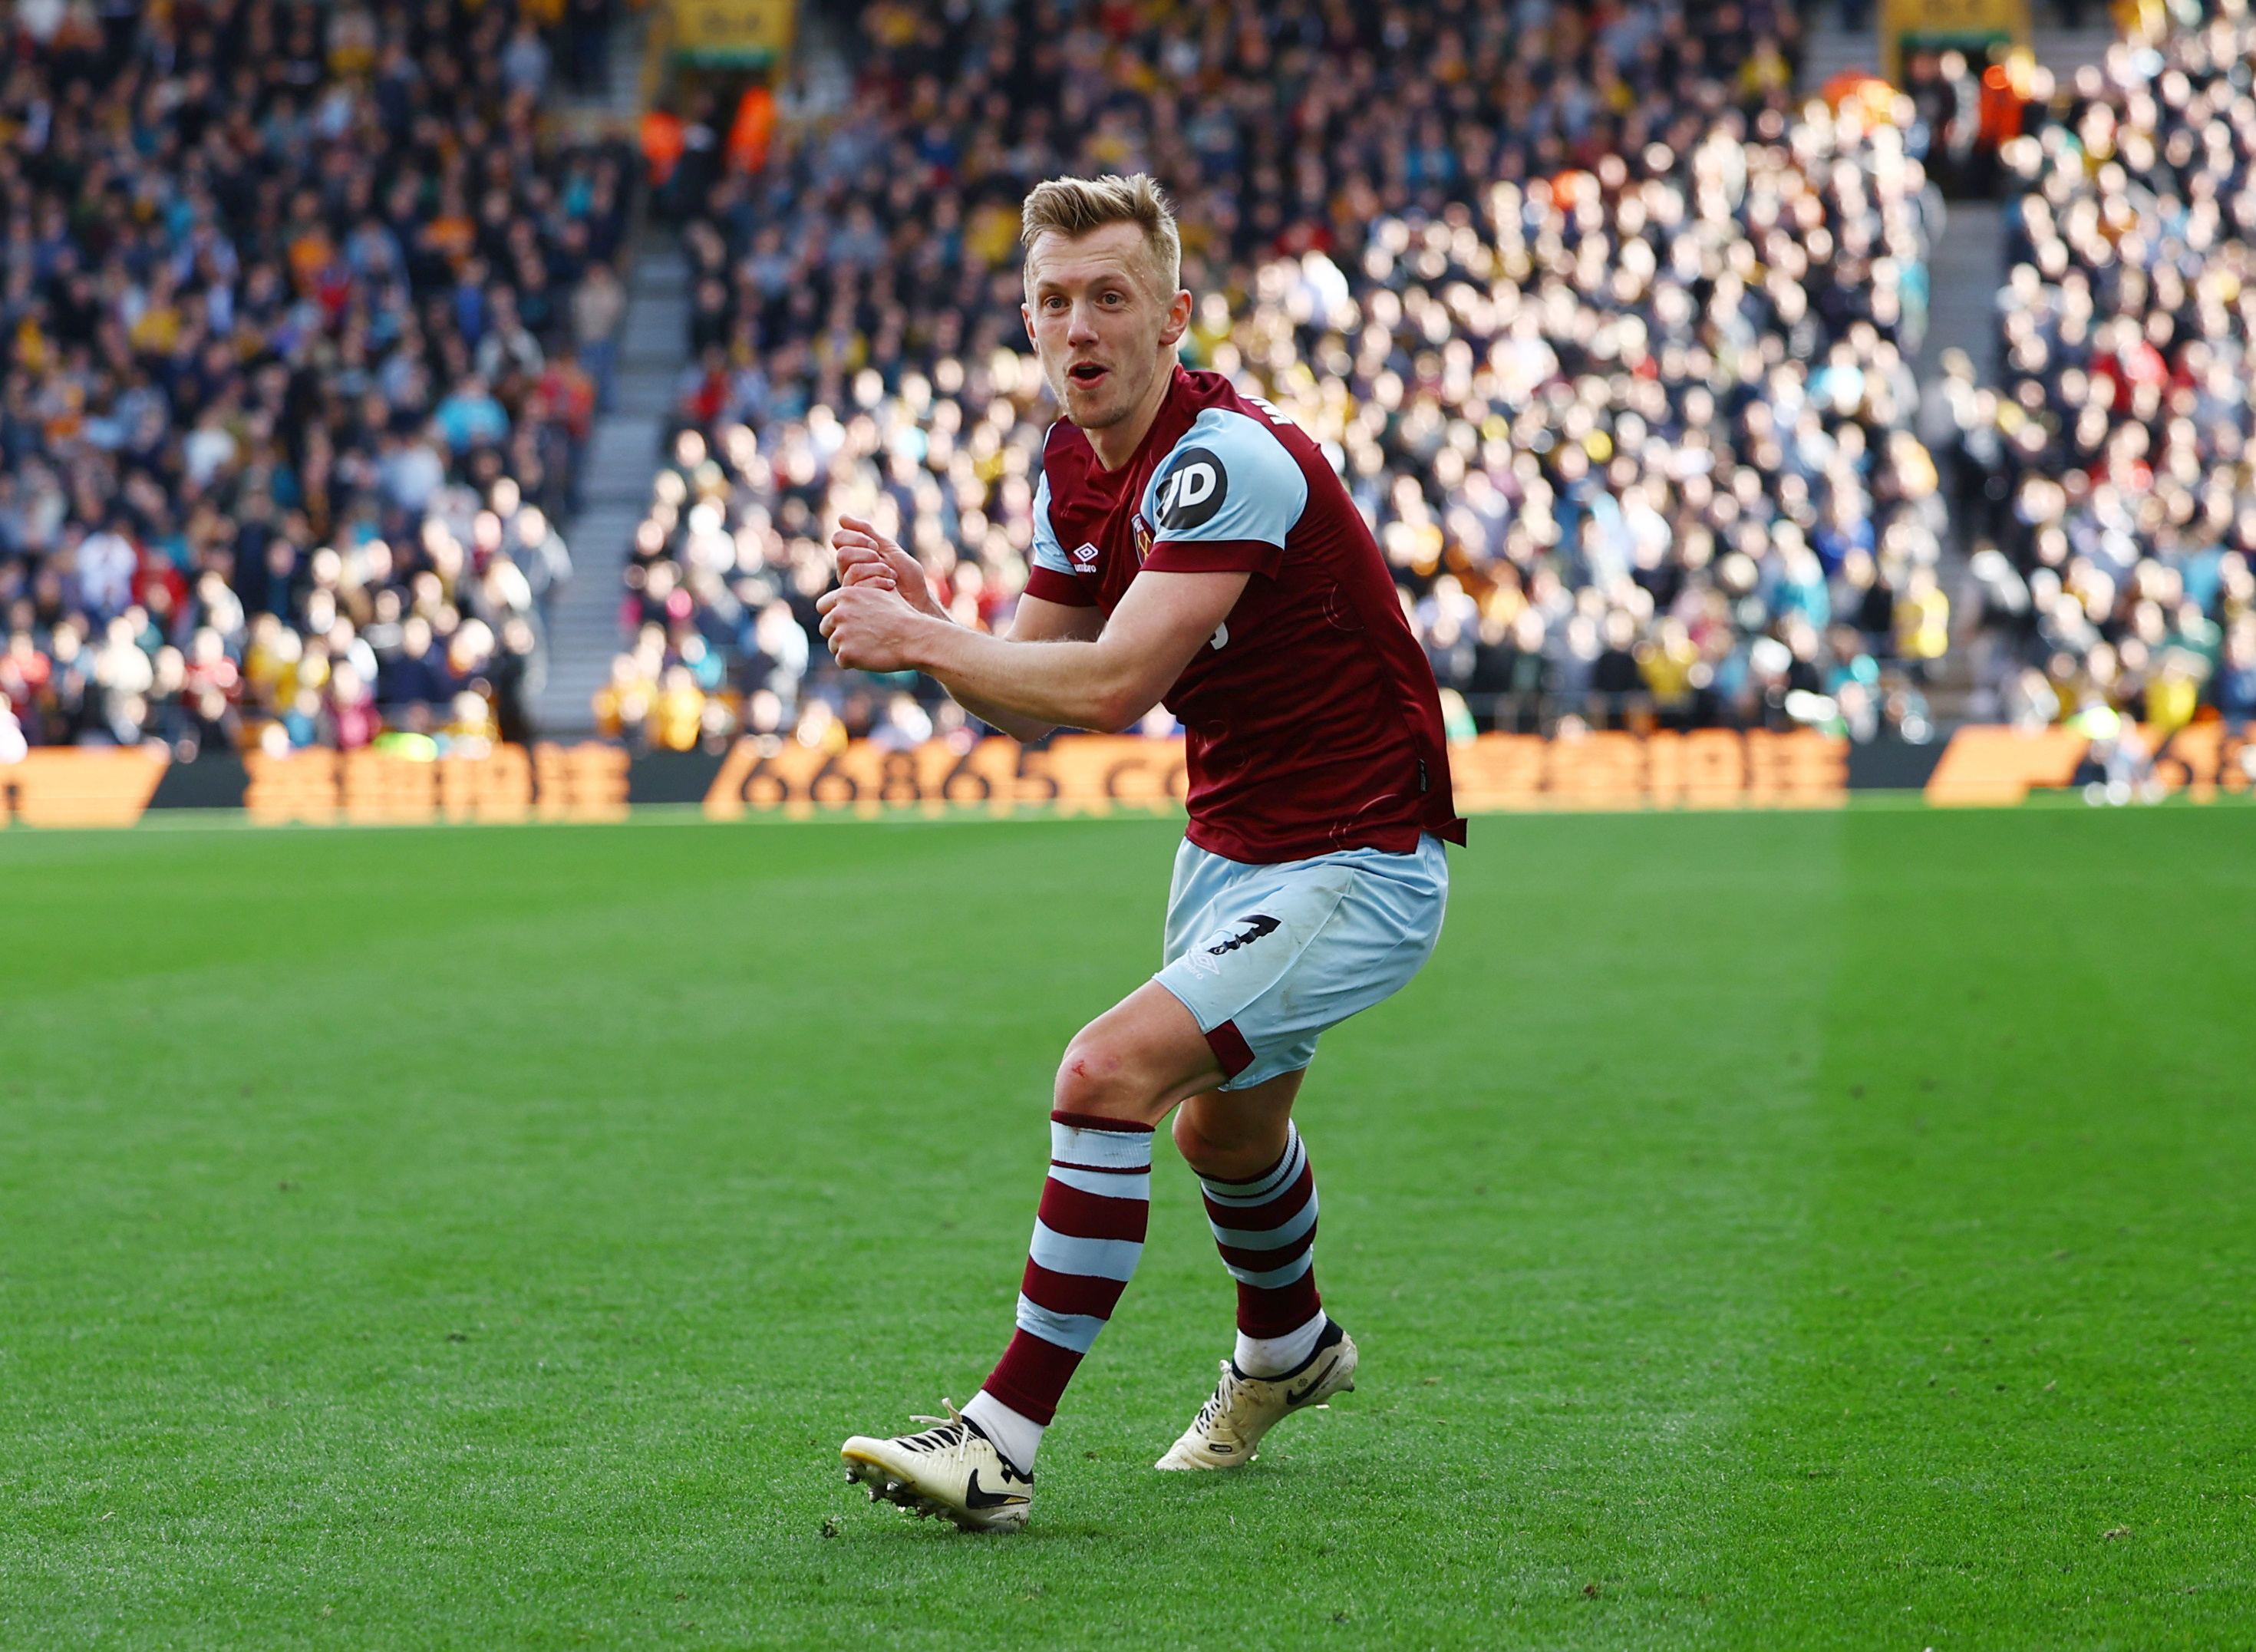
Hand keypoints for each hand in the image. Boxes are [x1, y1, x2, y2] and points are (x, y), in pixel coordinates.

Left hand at [818, 578, 932, 673]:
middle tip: (860, 639)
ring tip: (870, 648)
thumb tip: (859, 584)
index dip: (835, 616)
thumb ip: (864, 589)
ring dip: (847, 649)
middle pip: (826, 628)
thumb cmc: (903, 615)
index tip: (846, 623)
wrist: (915, 637)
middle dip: (839, 634)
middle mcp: (838, 613)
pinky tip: (871, 656)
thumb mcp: (884, 592)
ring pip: (833, 646)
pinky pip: (842, 661)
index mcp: (845, 595)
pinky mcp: (845, 654)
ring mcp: (840, 634)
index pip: (823, 606)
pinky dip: (854, 662)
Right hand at [833, 515, 945, 620]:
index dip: (856, 537)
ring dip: (877, 568)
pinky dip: (880, 581)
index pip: (838, 539)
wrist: (918, 598)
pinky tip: (891, 586)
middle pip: (842, 554)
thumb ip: (866, 532)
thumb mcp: (887, 547)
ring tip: (891, 574)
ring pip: (853, 570)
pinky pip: (860, 586)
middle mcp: (847, 572)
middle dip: (866, 553)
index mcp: (853, 557)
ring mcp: (851, 588)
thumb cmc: (906, 575)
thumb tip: (841, 517)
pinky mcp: (858, 602)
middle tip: (881, 559)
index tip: (875, 545)